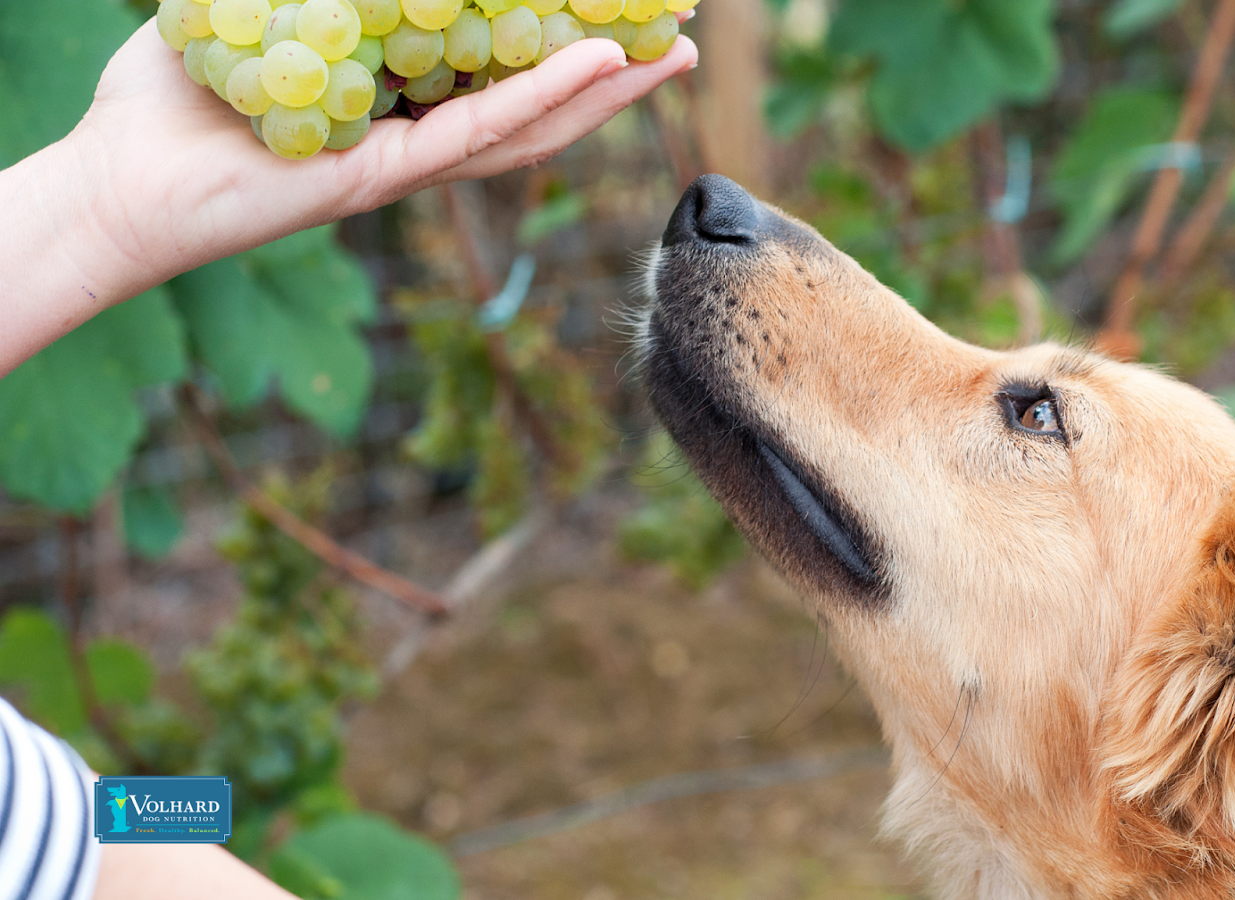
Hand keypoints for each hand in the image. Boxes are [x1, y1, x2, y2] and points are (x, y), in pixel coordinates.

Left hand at [66, 15, 697, 298]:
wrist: (118, 181)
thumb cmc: (170, 104)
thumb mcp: (255, 14)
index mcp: (393, 103)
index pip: (492, 72)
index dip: (555, 45)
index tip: (605, 11)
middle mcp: (414, 139)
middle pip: (533, 107)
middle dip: (610, 76)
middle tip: (674, 38)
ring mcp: (407, 164)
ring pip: (528, 126)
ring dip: (604, 92)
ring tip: (669, 55)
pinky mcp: (386, 178)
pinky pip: (478, 133)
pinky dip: (541, 95)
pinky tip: (596, 63)